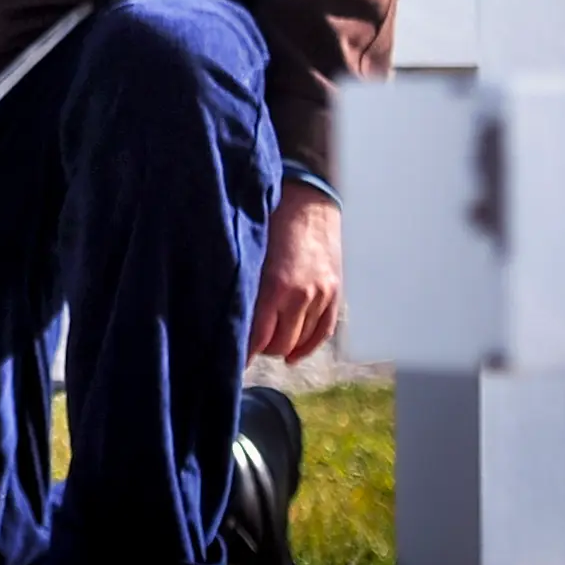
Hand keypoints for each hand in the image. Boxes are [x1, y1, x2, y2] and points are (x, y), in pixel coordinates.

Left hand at [248, 181, 341, 362]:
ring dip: (283, 348)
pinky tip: (294, 353)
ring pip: (301, 340)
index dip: (243, 353)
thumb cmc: (270, 222)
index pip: (257, 337)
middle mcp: (300, 296)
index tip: (230, 363)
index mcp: (274, 287)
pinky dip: (309, 346)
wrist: (308, 200)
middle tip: (247, 347)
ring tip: (268, 347)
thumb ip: (245, 287)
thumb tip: (229, 316)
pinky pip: (324, 331)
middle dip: (261, 349)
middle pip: (279, 344)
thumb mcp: (250, 254)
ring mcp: (321, 295)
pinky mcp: (335, 292)